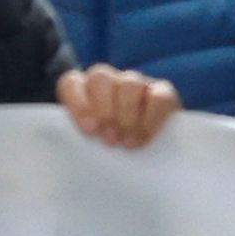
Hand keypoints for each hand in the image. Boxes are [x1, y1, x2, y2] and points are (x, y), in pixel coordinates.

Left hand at [58, 66, 180, 148]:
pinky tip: (146, 135)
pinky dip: (151, 117)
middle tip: (110, 140)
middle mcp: (109, 80)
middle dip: (105, 111)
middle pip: (100, 77)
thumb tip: (81, 143)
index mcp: (82, 90)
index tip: (89, 130)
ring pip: (129, 83)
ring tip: (128, 142)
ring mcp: (137, 82)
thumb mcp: (91, 145)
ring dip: (128, 114)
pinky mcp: (163, 91)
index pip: (70, 84)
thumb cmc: (110, 150)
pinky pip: (158, 95)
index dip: (78, 104)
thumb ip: (84, 138)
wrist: (150, 157)